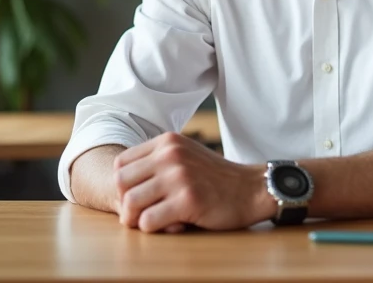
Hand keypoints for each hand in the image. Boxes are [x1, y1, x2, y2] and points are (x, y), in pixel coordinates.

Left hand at [113, 132, 273, 232]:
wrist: (251, 189)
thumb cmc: (215, 178)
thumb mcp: (186, 155)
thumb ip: (158, 161)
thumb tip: (121, 184)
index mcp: (168, 142)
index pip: (121, 163)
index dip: (123, 185)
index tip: (138, 196)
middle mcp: (171, 155)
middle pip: (121, 183)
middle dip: (125, 203)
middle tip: (139, 214)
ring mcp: (179, 177)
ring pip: (131, 203)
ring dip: (136, 219)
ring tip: (150, 222)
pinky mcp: (188, 200)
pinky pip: (149, 221)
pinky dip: (153, 229)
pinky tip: (169, 225)